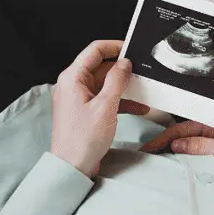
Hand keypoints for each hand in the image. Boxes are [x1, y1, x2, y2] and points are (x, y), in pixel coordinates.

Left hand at [51, 40, 149, 176]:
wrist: (71, 168)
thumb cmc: (82, 141)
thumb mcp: (105, 107)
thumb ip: (117, 81)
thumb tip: (125, 64)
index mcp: (72, 78)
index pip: (94, 50)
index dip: (115, 46)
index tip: (132, 48)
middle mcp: (72, 85)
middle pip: (100, 66)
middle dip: (122, 69)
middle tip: (141, 72)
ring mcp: (78, 98)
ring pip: (104, 83)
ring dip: (123, 87)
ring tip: (142, 90)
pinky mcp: (84, 110)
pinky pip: (104, 97)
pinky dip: (120, 100)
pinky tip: (138, 107)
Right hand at [141, 118, 213, 174]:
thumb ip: (203, 146)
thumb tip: (176, 143)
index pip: (181, 129)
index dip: (162, 139)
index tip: (148, 149)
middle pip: (182, 136)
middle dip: (163, 144)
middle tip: (146, 156)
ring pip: (190, 146)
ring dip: (173, 152)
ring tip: (157, 162)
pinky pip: (199, 155)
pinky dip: (186, 160)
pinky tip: (179, 166)